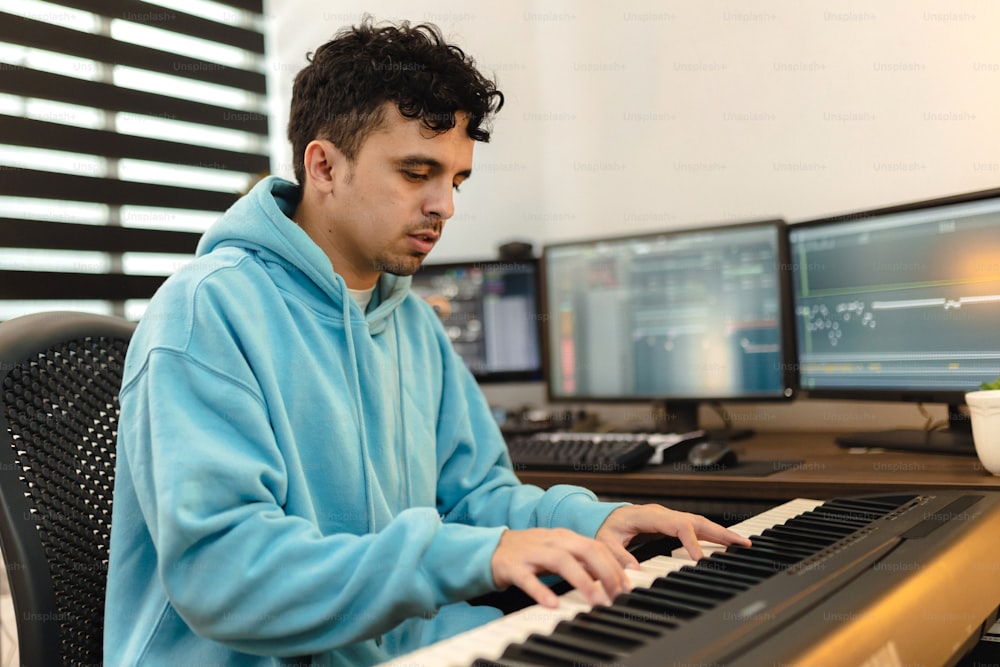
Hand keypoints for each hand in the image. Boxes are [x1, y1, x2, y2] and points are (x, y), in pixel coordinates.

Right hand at [490, 528, 632, 607]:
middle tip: (616, 594)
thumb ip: (581, 561)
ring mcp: (532, 552)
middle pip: (584, 549)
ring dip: (582, 581)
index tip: (627, 585)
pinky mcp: (513, 567)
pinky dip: (541, 591)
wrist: (492, 548)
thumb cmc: (529, 552)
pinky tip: (553, 604)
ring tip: (595, 600)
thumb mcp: (558, 552)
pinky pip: (528, 578)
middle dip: (605, 571)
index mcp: (564, 536)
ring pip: (561, 561)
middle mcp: (550, 541)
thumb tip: (608, 574)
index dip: (615, 565)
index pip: (596, 546)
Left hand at [596, 504, 751, 561]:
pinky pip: (696, 528)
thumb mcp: (604, 541)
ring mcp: (669, 517)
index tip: (699, 559)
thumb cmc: (607, 528)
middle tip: (741, 544)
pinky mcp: (673, 524)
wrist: (606, 516)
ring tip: (742, 544)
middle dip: (719, 532)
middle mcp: (663, 514)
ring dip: (721, 533)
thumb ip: (617, 555)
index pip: (677, 525)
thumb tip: (635, 570)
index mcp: (648, 515)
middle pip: (696, 520)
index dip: (691, 541)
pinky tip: (726, 544)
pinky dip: (712, 535)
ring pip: (700, 523)